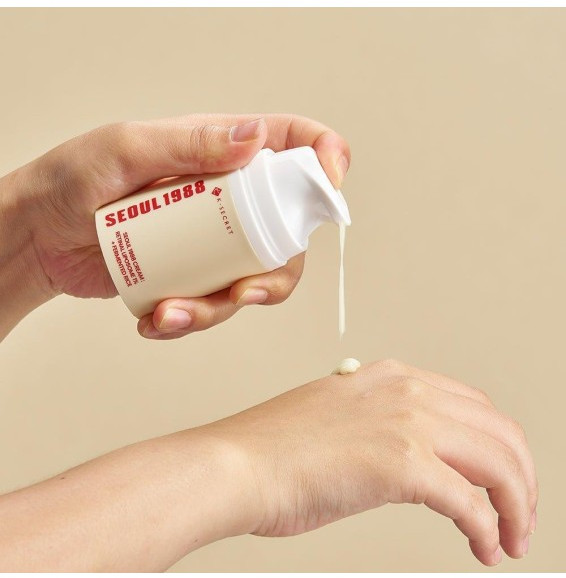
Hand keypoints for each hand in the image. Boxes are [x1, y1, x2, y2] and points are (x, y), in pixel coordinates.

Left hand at [6, 114, 349, 339]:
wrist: (41, 235)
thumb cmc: (74, 181)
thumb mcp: (128, 149)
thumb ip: (191, 142)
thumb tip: (254, 138)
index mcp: (220, 152)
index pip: (292, 145)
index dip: (324, 159)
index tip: (330, 187)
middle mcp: (228, 198)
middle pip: (288, 233)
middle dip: (275, 274)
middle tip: (243, 294)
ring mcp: (213, 241)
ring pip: (253, 280)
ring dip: (220, 309)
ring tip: (172, 314)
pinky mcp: (194, 274)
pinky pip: (213, 304)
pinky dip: (188, 320)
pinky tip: (154, 318)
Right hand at [205, 359, 537, 565]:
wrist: (234, 464)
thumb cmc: (270, 450)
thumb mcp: (334, 417)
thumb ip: (374, 425)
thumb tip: (403, 454)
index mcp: (388, 377)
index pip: (471, 404)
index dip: (496, 444)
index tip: (498, 475)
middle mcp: (403, 390)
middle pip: (497, 430)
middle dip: (521, 477)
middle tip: (520, 511)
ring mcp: (404, 422)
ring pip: (498, 461)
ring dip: (514, 505)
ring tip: (510, 535)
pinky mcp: (401, 464)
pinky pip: (470, 503)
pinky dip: (487, 529)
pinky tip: (483, 546)